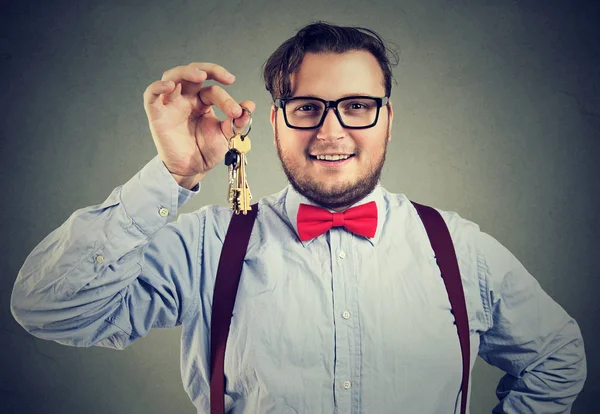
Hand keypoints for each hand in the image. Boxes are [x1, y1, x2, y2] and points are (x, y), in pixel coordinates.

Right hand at [143, 62, 254, 187]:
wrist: (192, 170)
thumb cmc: (207, 151)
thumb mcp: (226, 136)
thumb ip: (238, 121)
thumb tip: (250, 105)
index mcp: (202, 101)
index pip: (213, 90)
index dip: (226, 98)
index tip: (237, 112)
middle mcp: (186, 98)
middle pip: (193, 72)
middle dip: (210, 70)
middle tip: (226, 77)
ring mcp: (171, 104)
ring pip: (172, 76)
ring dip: (185, 72)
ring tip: (200, 75)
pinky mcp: (157, 114)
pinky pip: (151, 95)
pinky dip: (157, 87)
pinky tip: (169, 86)